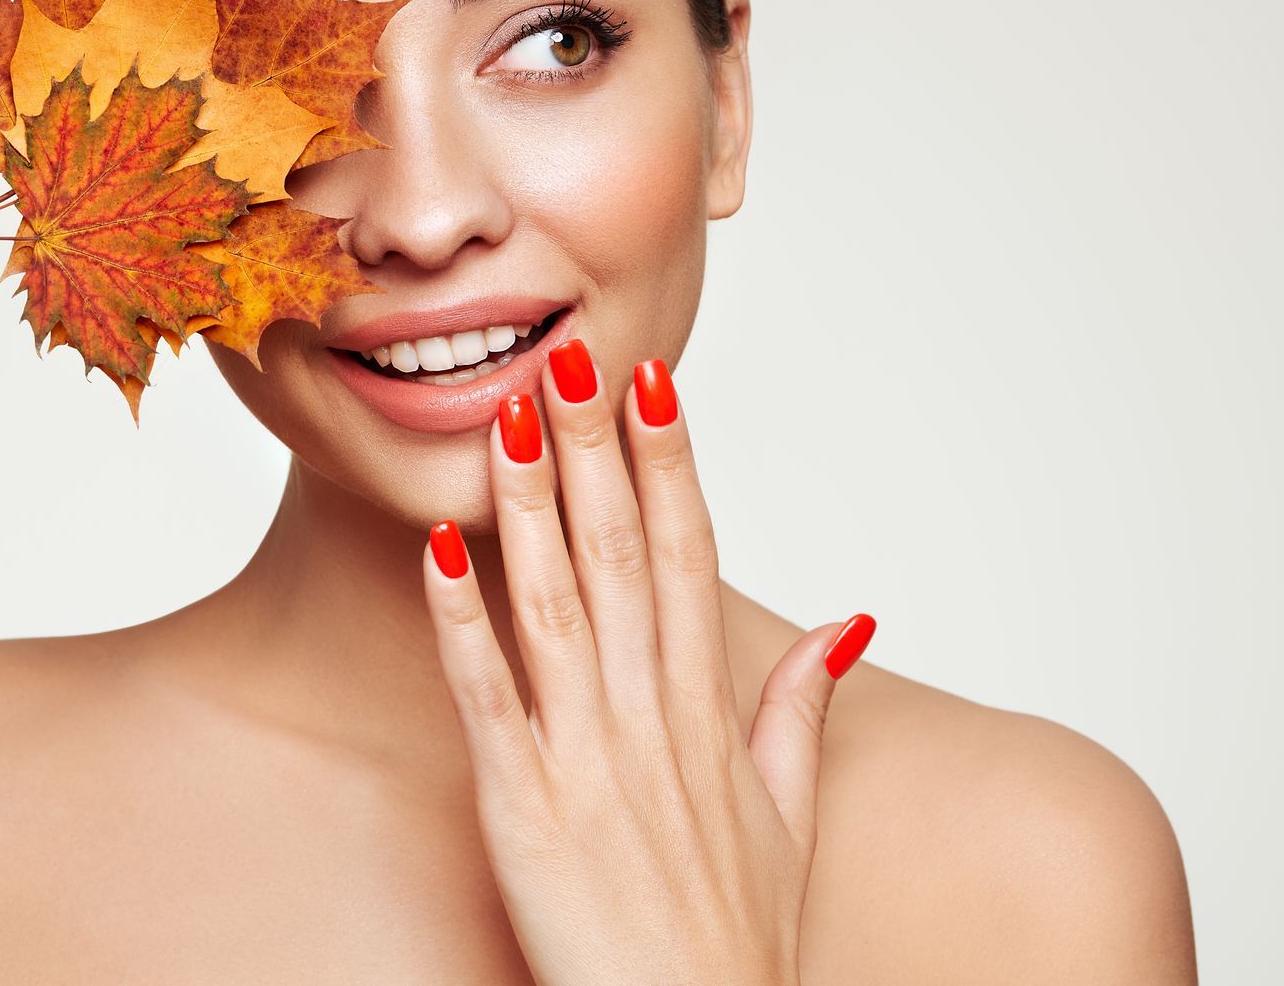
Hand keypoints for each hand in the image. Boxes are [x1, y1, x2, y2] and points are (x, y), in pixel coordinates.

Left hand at [421, 337, 876, 985]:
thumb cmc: (738, 943)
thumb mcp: (791, 819)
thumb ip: (801, 710)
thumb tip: (844, 622)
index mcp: (708, 713)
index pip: (688, 556)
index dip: (669, 465)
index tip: (651, 384)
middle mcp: (652, 721)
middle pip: (625, 557)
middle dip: (599, 452)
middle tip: (575, 356)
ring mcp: (588, 761)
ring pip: (557, 606)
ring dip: (533, 507)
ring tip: (511, 418)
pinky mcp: (524, 809)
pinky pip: (488, 698)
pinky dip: (462, 622)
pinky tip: (440, 550)